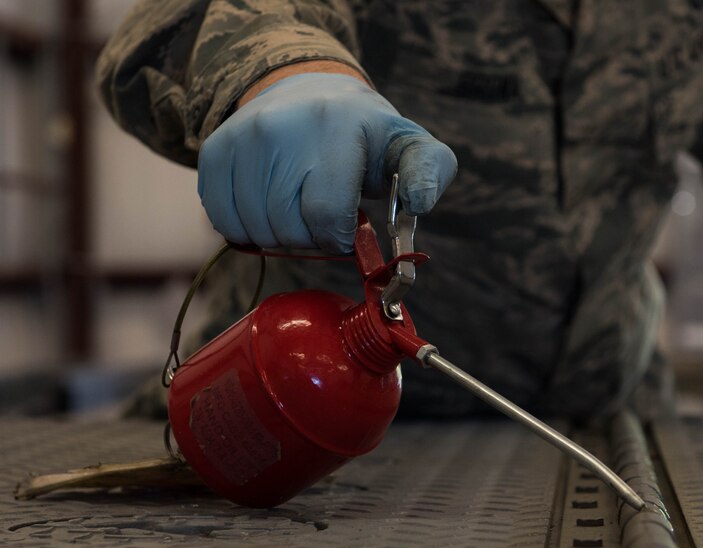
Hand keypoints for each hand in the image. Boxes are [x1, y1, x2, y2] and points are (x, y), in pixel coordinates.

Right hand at [197, 72, 456, 252]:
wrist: (310, 93)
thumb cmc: (367, 138)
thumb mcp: (409, 148)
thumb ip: (430, 173)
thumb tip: (420, 202)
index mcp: (335, 126)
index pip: (325, 216)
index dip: (338, 238)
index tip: (347, 230)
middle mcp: (280, 126)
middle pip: (289, 230)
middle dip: (312, 241)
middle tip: (324, 219)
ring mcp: (242, 137)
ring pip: (256, 230)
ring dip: (281, 239)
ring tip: (299, 211)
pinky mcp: (215, 150)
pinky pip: (223, 220)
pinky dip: (248, 230)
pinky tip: (270, 209)